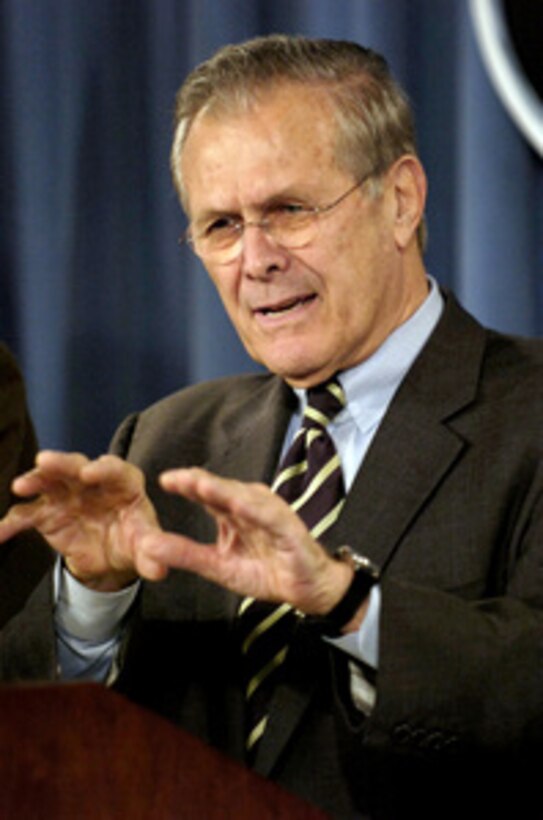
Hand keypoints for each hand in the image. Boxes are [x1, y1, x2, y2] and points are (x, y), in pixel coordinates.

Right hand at [0, 451, 160, 590]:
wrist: (112, 557)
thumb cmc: (133, 540)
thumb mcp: (145, 546)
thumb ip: (152, 553)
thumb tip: (160, 568)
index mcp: (124, 483)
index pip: (115, 470)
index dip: (103, 469)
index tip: (91, 473)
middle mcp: (93, 481)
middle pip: (77, 466)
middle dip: (62, 463)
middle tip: (46, 461)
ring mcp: (67, 494)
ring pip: (49, 481)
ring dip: (35, 480)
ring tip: (21, 486)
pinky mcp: (47, 512)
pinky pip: (26, 515)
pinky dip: (11, 523)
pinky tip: (0, 533)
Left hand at [138, 467, 352, 614]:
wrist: (308, 590)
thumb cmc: (267, 572)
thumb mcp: (219, 567)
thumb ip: (186, 554)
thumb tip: (147, 546)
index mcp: (232, 512)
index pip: (206, 494)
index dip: (185, 485)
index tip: (163, 480)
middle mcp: (250, 506)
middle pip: (223, 490)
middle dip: (199, 482)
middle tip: (175, 478)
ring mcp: (271, 514)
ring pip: (245, 498)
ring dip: (225, 490)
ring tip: (201, 485)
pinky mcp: (289, 528)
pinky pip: (271, 517)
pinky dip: (256, 510)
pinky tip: (240, 505)